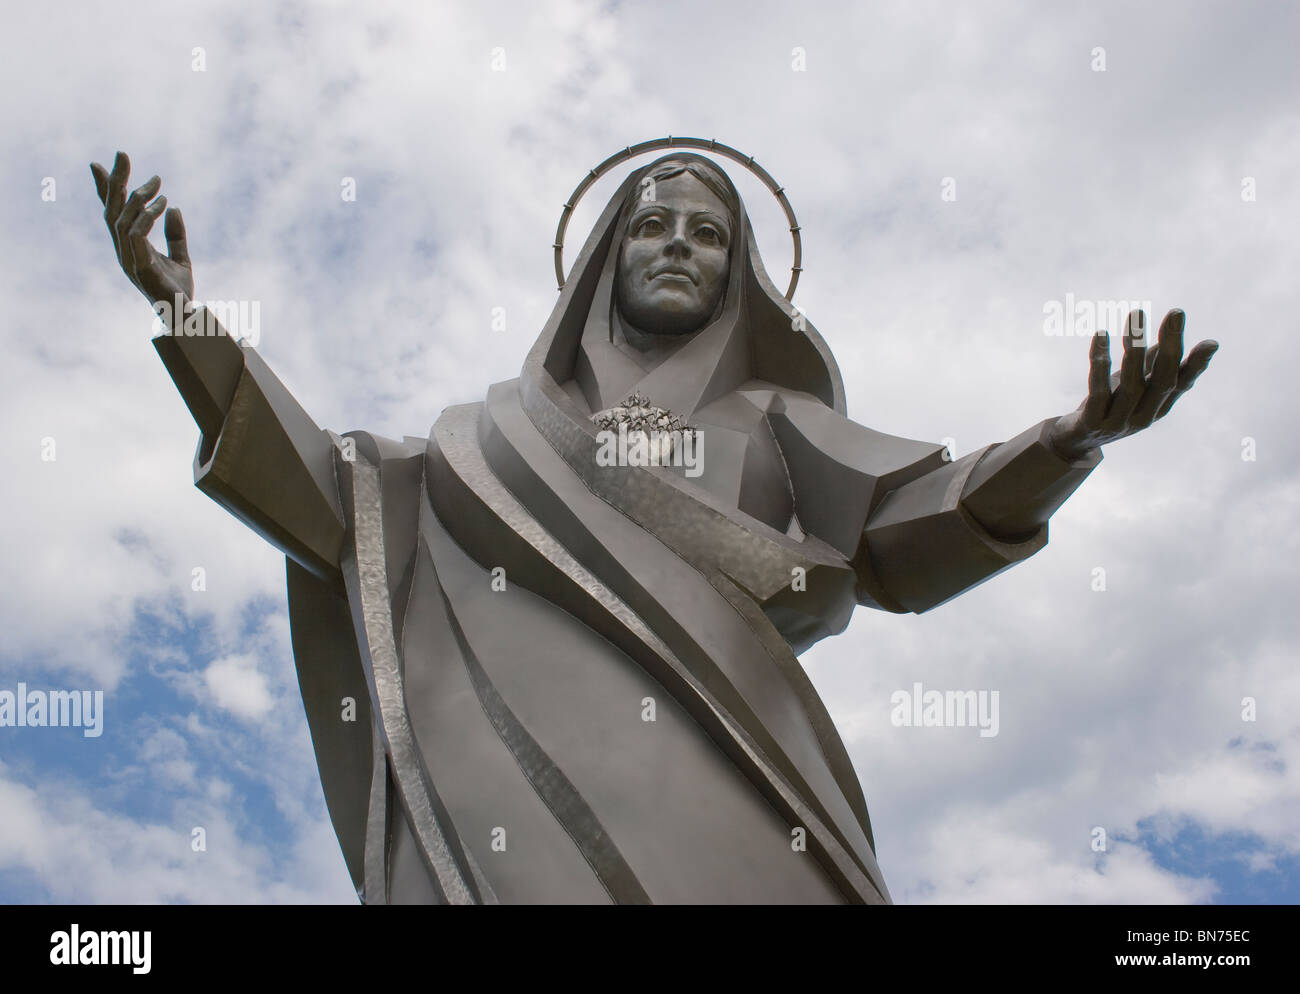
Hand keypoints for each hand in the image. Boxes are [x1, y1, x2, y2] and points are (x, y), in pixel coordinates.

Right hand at [90, 151, 193, 308]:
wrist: (184, 316)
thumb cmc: (178, 290)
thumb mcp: (181, 257)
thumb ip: (175, 234)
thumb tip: (173, 207)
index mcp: (128, 247)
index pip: (112, 213)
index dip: (105, 189)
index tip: (98, 164)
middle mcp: (123, 251)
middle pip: (111, 210)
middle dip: (115, 181)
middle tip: (123, 153)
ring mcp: (128, 259)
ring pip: (122, 219)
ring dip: (138, 197)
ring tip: (157, 182)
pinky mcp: (139, 267)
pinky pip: (136, 234)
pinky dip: (147, 216)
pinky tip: (163, 203)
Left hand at [1049, 309, 1216, 459]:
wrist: (1074, 440)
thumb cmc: (1109, 405)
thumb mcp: (1132, 384)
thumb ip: (1150, 364)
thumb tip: (1171, 336)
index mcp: (1157, 407)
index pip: (1182, 384)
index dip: (1197, 365)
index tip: (1211, 343)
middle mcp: (1143, 417)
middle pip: (1162, 381)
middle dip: (1171, 346)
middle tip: (1176, 313)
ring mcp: (1119, 423)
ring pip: (1131, 385)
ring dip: (1134, 348)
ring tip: (1137, 315)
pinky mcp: (1093, 423)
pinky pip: (1098, 390)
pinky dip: (1100, 362)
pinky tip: (1100, 336)